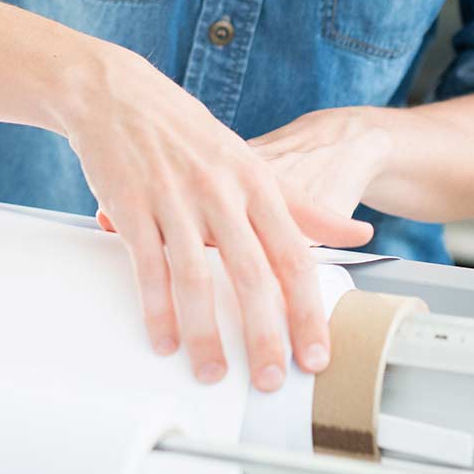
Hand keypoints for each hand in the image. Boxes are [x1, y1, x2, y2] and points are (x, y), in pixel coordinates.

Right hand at [62, 48, 372, 392]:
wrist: (117, 93)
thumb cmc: (185, 131)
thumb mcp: (250, 160)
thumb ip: (301, 205)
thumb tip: (356, 234)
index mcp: (254, 181)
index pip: (291, 255)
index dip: (306, 311)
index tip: (315, 354)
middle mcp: (218, 190)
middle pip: (250, 273)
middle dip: (263, 335)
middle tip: (270, 379)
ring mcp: (172, 198)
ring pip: (195, 276)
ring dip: (205, 333)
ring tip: (212, 372)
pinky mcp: (130, 205)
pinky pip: (148, 266)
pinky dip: (156, 308)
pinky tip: (164, 338)